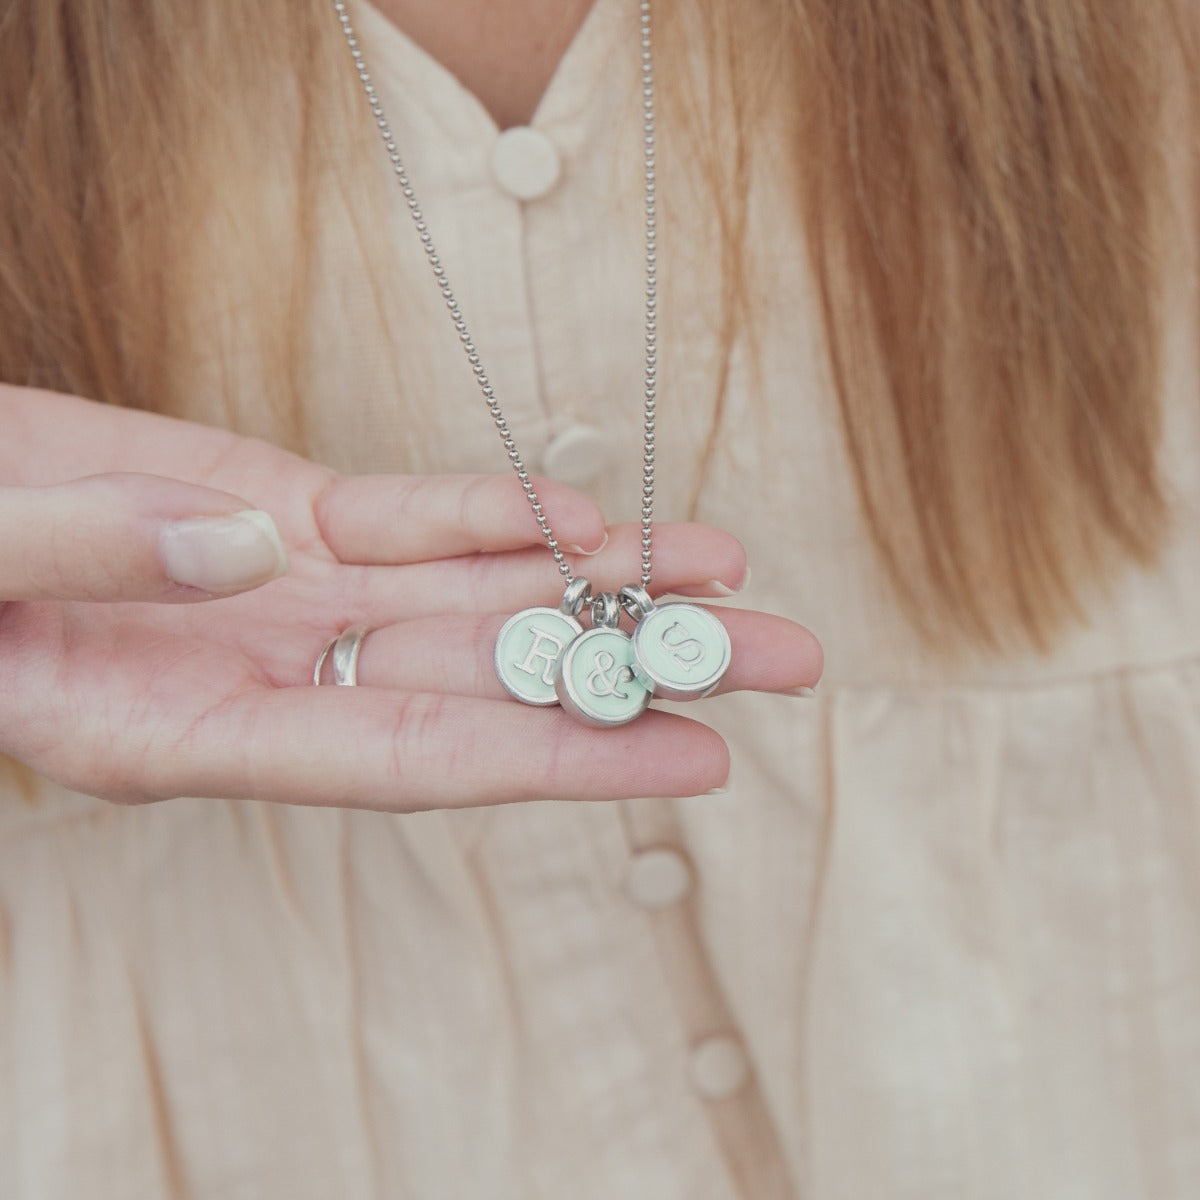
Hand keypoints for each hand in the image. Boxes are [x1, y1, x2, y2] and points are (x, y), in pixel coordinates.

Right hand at [0, 385, 821, 810]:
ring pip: (476, 593)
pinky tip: (591, 516)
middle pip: (489, 680)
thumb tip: (253, 545)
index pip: (422, 759)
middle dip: (637, 667)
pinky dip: (495, 512)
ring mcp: (288, 587)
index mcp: (196, 731)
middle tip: (783, 660)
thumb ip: (102, 561)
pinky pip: (412, 518)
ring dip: (603, 582)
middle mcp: (271, 672)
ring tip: (727, 573)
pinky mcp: (285, 510)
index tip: (698, 759)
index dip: (565, 759)